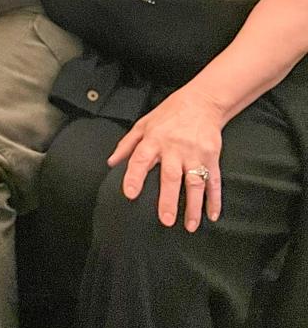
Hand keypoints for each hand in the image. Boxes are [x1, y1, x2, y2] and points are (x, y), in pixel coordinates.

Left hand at [107, 86, 225, 230]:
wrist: (202, 101)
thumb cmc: (169, 114)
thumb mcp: (143, 124)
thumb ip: (127, 144)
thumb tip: (111, 163)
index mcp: (154, 139)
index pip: (140, 159)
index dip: (134, 176)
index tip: (130, 194)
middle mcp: (175, 148)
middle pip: (171, 177)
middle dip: (168, 200)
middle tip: (165, 220)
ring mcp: (195, 153)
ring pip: (195, 183)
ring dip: (193, 206)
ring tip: (189, 225)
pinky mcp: (212, 156)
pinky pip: (214, 180)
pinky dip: (215, 199)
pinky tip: (212, 215)